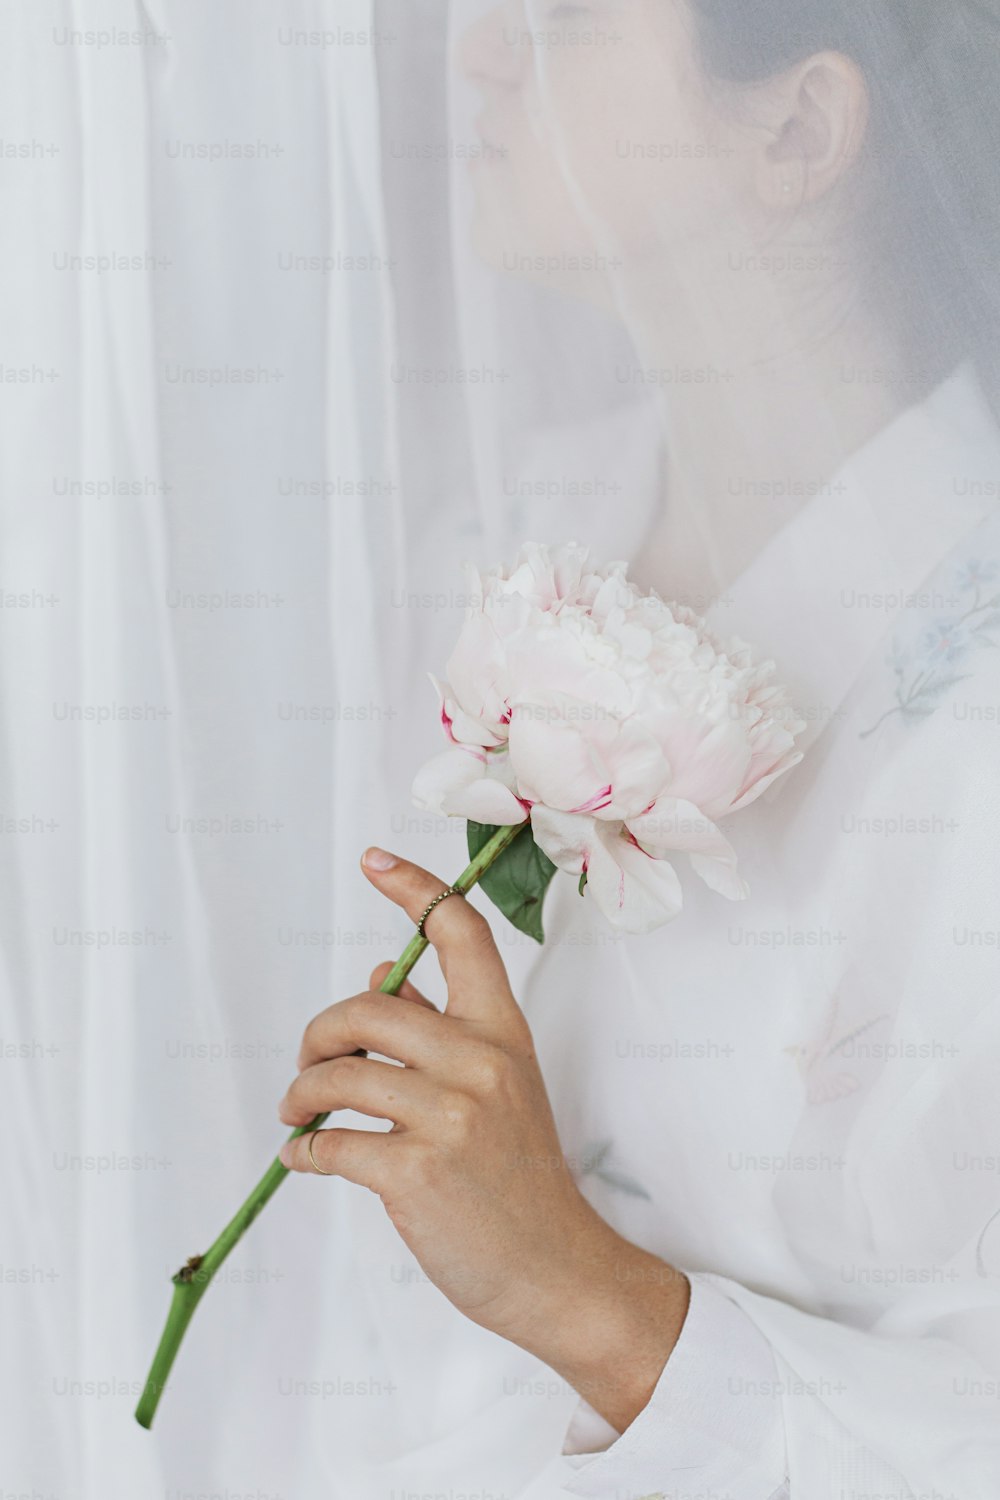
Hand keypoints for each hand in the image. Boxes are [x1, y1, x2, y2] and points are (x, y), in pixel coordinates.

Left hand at [278, 846, 689, 1431]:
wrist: (557, 1269)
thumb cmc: (520, 1176)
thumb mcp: (500, 1087)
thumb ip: (442, 1028)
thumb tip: (382, 973)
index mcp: (504, 1032)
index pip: (462, 936)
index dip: (415, 889)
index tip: (373, 860)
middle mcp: (480, 1062)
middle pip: (370, 1005)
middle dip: (320, 1032)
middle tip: (309, 1062)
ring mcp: (451, 1117)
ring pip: (340, 1075)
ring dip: (302, 1095)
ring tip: (299, 1115)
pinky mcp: (417, 1173)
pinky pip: (331, 1143)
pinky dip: (304, 1150)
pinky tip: (304, 1157)